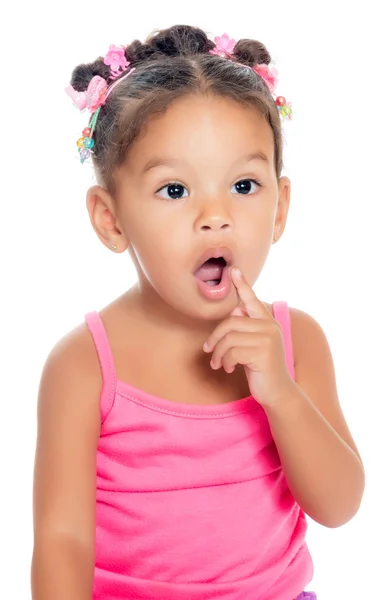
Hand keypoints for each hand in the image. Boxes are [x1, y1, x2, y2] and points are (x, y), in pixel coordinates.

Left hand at [203, 267, 293, 407]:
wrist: (277, 391)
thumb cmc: (261, 367)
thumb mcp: (252, 345)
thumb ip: (245, 328)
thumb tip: (235, 311)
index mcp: (267, 321)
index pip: (252, 299)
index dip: (242, 285)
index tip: (233, 270)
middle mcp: (269, 326)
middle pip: (230, 322)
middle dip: (214, 338)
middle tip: (208, 351)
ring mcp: (268, 339)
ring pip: (229, 338)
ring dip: (218, 353)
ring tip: (218, 363)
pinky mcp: (263, 353)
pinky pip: (232, 352)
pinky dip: (225, 362)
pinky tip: (229, 369)